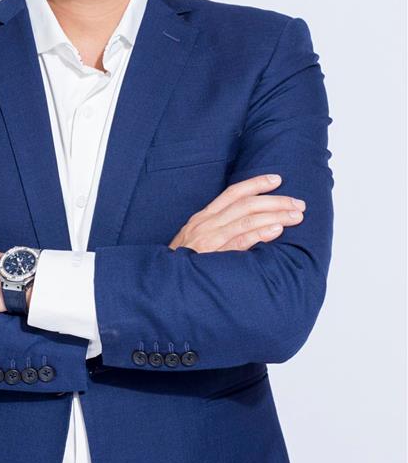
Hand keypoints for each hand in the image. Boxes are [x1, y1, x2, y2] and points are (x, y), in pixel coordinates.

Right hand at [168, 174, 305, 251]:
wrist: (164, 283)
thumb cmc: (183, 263)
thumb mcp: (196, 239)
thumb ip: (218, 229)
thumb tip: (247, 224)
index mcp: (204, 217)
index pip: (233, 193)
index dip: (256, 183)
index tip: (277, 179)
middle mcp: (207, 224)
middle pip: (246, 204)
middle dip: (275, 201)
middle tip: (298, 203)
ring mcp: (210, 239)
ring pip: (247, 219)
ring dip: (275, 215)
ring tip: (296, 215)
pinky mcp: (213, 256)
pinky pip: (240, 241)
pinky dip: (259, 234)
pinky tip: (276, 230)